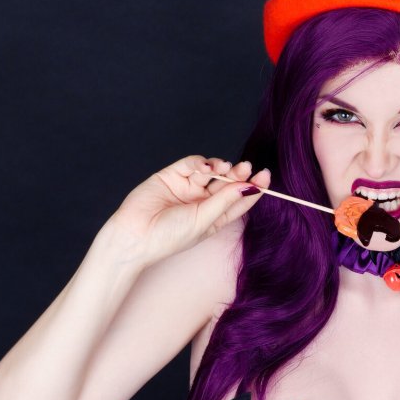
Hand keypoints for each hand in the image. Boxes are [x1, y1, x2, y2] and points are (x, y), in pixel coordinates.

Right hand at [104, 156, 269, 266]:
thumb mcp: (203, 221)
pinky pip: (191, 163)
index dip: (253, 188)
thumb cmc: (168, 237)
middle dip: (239, 174)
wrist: (134, 236)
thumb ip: (226, 201)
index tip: (265, 176)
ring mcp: (187, 187)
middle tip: (247, 167)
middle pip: (228, 182)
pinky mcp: (172, 175)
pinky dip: (200, 162)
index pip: (239, 200)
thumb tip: (251, 186)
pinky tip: (204, 168)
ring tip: (223, 168)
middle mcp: (202, 201)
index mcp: (214, 217)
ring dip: (220, 166)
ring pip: (212, 170)